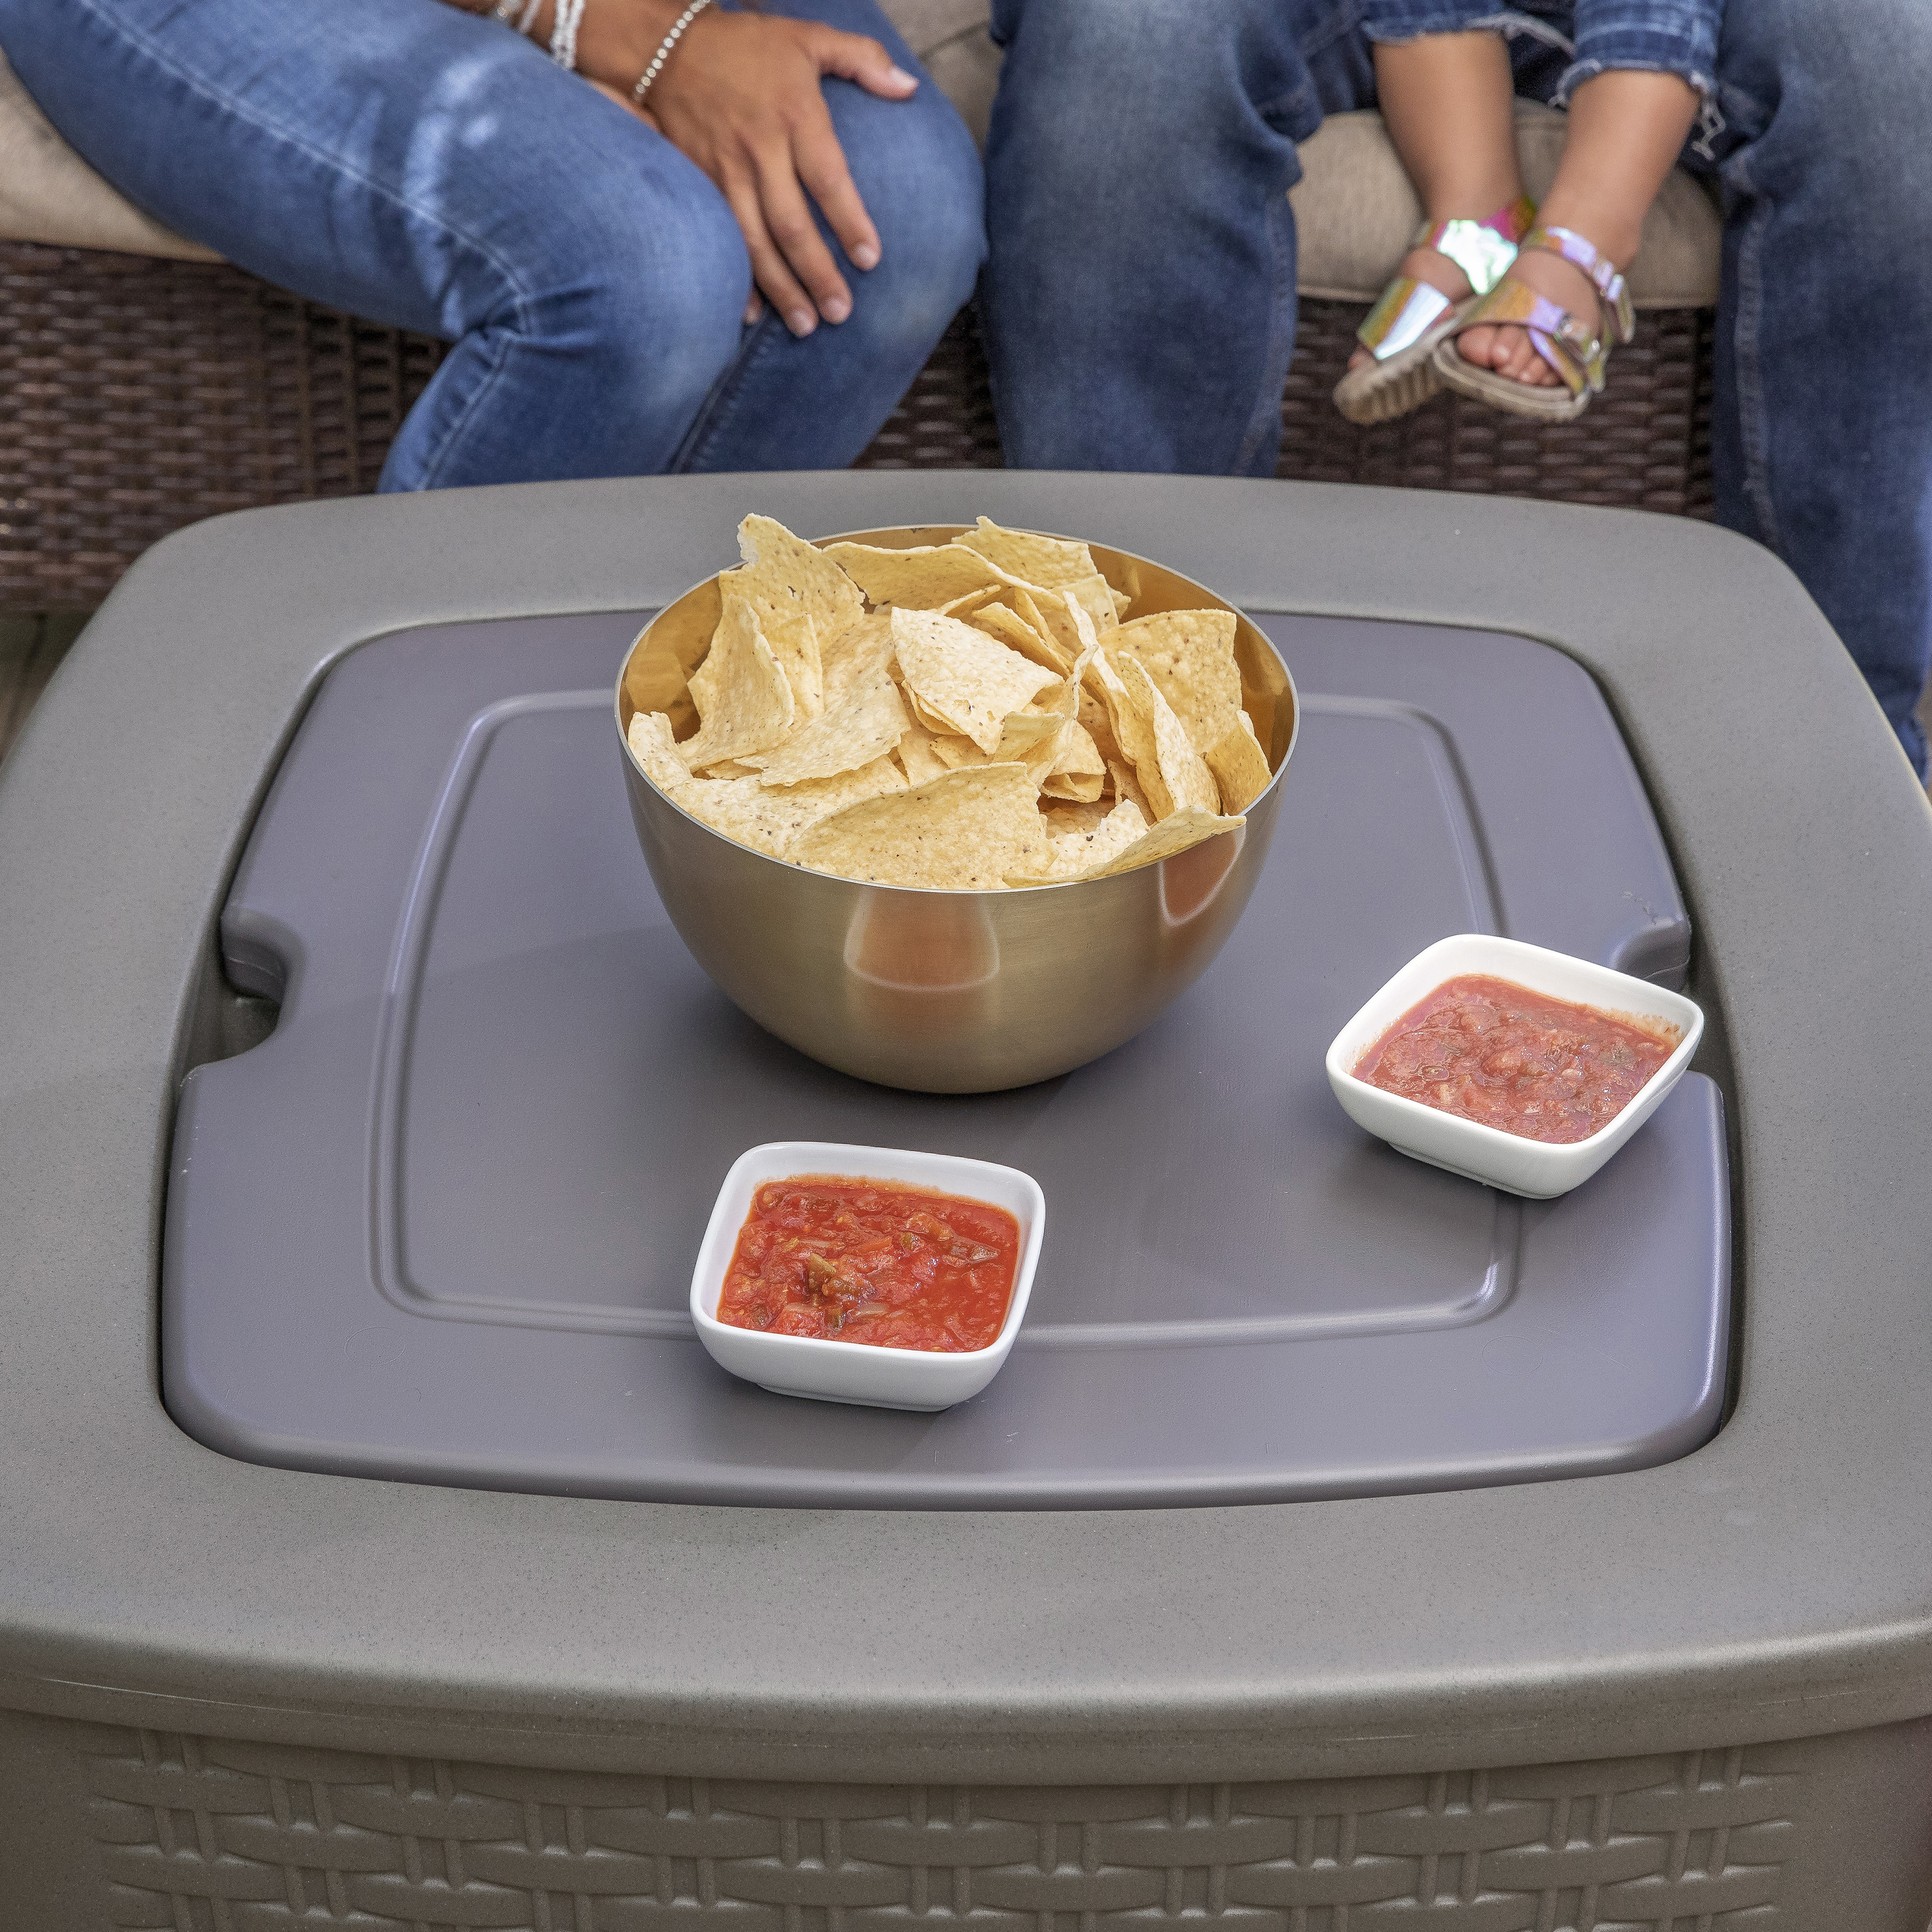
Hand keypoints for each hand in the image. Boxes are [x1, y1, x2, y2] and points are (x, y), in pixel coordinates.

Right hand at [586, 7, 918, 335]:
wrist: (665, 46)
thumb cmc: (746, 46)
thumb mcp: (808, 38)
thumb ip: (862, 60)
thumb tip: (908, 88)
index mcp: (794, 115)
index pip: (828, 179)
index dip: (849, 222)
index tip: (869, 260)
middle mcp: (759, 148)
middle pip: (791, 224)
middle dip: (817, 273)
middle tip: (840, 313)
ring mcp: (725, 170)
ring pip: (755, 240)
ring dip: (781, 288)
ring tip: (805, 325)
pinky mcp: (698, 184)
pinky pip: (721, 239)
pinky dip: (735, 278)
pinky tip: (751, 313)